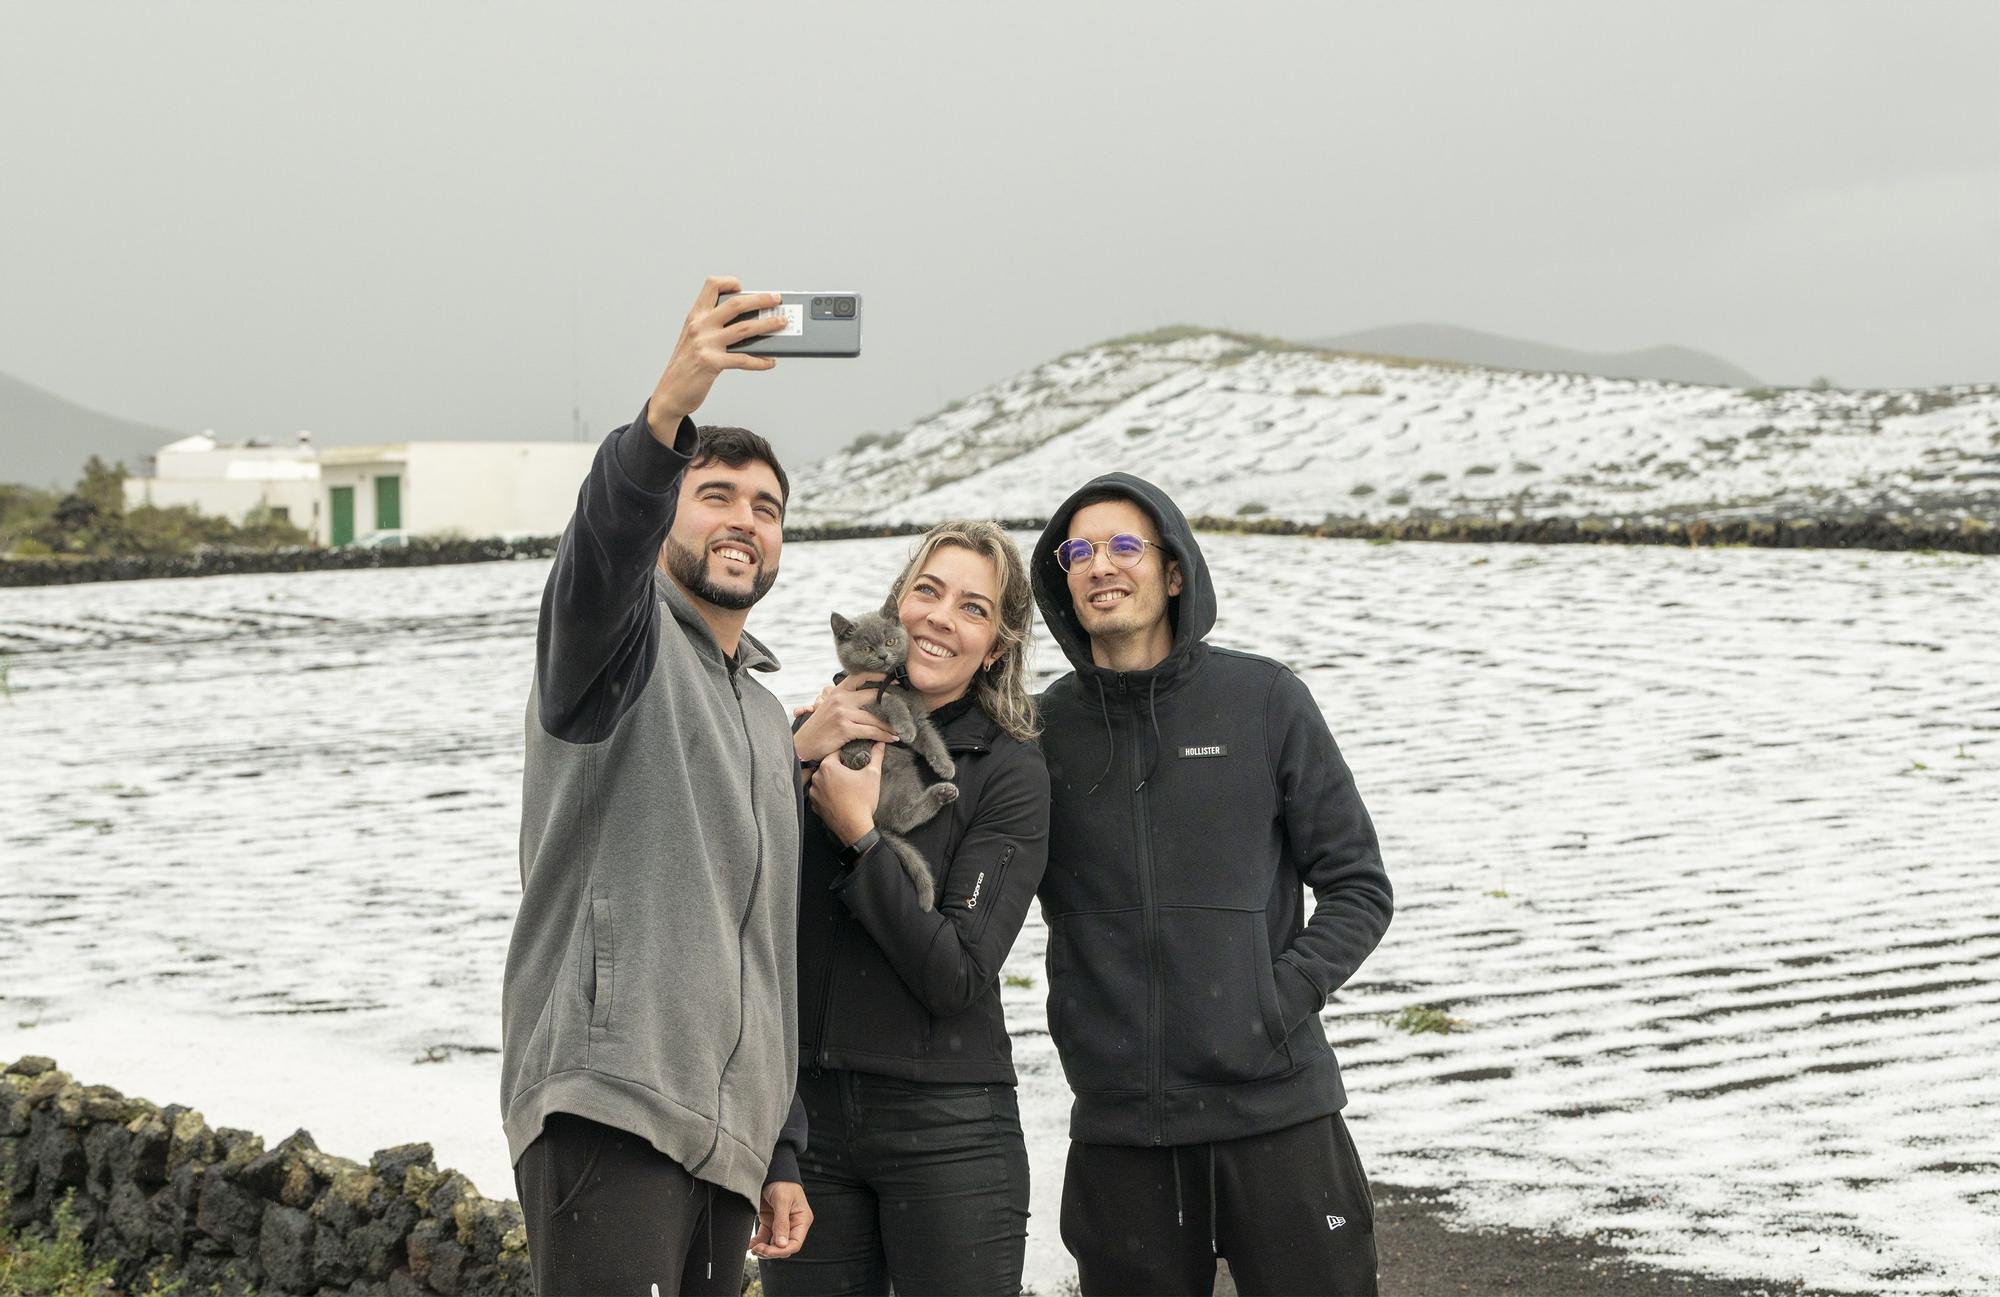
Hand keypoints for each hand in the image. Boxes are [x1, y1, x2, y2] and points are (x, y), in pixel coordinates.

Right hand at [644, 277, 790, 436]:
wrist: (669, 392)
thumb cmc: (686, 365)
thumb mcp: (695, 338)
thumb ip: (715, 327)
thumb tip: (750, 323)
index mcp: (695, 315)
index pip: (712, 285)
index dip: (729, 283)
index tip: (743, 288)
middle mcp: (700, 325)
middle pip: (736, 303)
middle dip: (761, 299)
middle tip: (777, 300)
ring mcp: (705, 343)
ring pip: (745, 328)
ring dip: (768, 325)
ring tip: (782, 324)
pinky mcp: (711, 363)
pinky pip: (743, 359)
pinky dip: (760, 361)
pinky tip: (770, 361)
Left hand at [751, 1180, 812, 1258]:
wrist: (771, 1171)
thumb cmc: (782, 1182)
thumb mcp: (782, 1200)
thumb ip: (782, 1223)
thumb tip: (781, 1245)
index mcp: (802, 1220)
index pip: (795, 1243)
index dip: (782, 1251)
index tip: (769, 1251)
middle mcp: (792, 1225)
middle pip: (783, 1247)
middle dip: (771, 1251)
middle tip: (759, 1249)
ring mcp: (780, 1225)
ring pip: (773, 1245)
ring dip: (763, 1249)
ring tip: (754, 1248)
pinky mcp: (770, 1223)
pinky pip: (764, 1238)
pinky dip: (757, 1243)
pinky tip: (750, 1245)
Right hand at [793, 676, 897, 763]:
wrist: (803, 745)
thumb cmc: (817, 728)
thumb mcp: (826, 707)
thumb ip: (842, 699)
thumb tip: (862, 696)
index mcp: (837, 692)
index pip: (859, 676)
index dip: (878, 675)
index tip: (892, 679)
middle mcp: (841, 699)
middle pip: (872, 694)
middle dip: (891, 699)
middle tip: (904, 704)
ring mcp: (843, 713)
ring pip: (874, 717)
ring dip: (890, 724)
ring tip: (899, 728)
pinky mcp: (845, 729)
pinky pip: (871, 731)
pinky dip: (884, 736)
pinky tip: (891, 738)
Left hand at [808, 741, 883, 845]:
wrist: (855, 827)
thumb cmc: (862, 801)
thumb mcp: (873, 774)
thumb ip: (876, 756)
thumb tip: (880, 744)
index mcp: (828, 766)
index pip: (836, 753)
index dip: (846, 756)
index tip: (854, 761)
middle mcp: (817, 778)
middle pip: (828, 767)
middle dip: (839, 769)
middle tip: (852, 775)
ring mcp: (814, 793)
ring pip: (823, 781)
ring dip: (832, 782)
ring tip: (846, 788)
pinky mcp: (814, 806)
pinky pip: (821, 795)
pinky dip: (828, 795)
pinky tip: (840, 798)